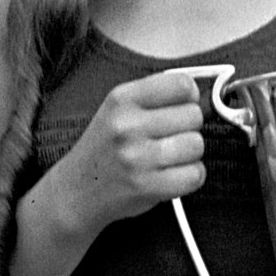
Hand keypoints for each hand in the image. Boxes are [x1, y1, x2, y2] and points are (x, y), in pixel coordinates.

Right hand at [55, 71, 204, 238]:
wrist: (76, 190)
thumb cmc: (105, 147)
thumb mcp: (118, 108)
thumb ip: (155, 95)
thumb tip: (200, 94)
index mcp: (122, 99)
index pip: (181, 84)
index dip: (189, 95)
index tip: (183, 104)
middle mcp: (128, 125)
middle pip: (193, 115)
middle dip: (189, 126)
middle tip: (171, 135)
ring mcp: (137, 157)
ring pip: (197, 145)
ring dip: (190, 153)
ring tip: (170, 156)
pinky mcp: (146, 187)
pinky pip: (194, 175)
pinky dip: (191, 176)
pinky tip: (173, 174)